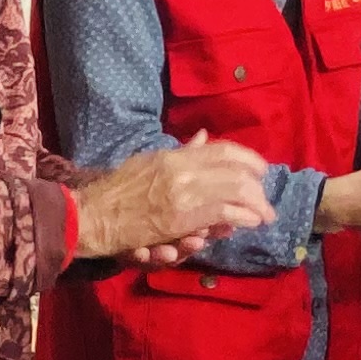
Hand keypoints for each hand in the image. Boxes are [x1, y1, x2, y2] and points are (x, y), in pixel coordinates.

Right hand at [73, 139, 274, 262]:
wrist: (93, 215)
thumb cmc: (117, 192)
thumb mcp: (149, 162)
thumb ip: (181, 152)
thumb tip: (204, 137)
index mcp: (174, 156)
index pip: (221, 149)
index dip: (247, 158)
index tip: (261, 169)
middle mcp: (181, 170)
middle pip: (233, 171)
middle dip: (257, 185)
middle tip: (267, 198)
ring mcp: (182, 194)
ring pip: (233, 191)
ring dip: (254, 204)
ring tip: (265, 214)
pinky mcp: (180, 219)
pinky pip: (221, 214)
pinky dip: (241, 217)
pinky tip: (251, 222)